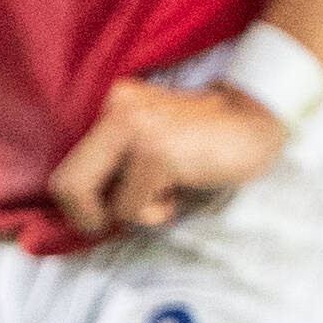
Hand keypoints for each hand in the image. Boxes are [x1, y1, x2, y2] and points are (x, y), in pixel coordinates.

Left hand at [50, 77, 289, 236]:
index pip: (66, 170)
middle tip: (123, 218)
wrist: (257, 117)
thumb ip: (117, 165)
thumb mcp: (151, 142)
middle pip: (65, 187)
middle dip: (89, 218)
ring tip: (166, 194)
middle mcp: (116, 111)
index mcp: (113, 105)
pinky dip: (154, 212)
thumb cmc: (206, 140)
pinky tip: (180, 190)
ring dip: (134, 212)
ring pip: (97, 202)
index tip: (112, 213)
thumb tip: (85, 214)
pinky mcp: (155, 152)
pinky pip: (130, 207)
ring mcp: (134, 129)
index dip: (82, 206)